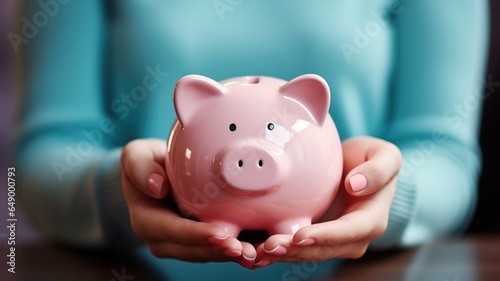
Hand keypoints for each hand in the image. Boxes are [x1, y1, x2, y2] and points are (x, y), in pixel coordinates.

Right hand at [120, 139, 256, 266]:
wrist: (155, 173)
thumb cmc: (148, 164)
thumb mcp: (136, 157)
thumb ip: (140, 168)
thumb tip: (157, 186)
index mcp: (147, 221)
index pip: (173, 231)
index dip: (196, 235)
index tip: (219, 233)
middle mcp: (164, 239)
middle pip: (194, 250)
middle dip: (220, 251)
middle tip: (245, 249)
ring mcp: (183, 243)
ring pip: (209, 253)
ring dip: (232, 254)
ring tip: (256, 252)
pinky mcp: (200, 241)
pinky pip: (218, 248)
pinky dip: (238, 248)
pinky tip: (259, 248)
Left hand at [253, 136, 401, 266]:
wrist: (356, 167)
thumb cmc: (370, 160)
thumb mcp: (384, 155)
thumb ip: (378, 169)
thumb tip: (356, 185)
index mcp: (371, 220)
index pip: (348, 232)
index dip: (325, 236)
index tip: (301, 235)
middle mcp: (351, 238)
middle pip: (323, 249)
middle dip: (296, 251)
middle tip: (270, 246)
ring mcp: (331, 240)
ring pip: (306, 253)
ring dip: (282, 254)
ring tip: (258, 251)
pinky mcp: (313, 237)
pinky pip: (296, 247)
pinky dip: (277, 250)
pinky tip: (254, 249)